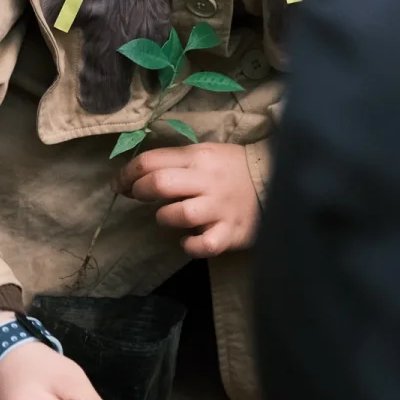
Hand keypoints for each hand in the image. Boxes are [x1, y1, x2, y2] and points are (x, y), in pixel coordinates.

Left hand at [115, 142, 259, 256]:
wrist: (278, 179)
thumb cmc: (231, 168)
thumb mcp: (205, 154)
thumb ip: (175, 162)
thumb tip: (135, 176)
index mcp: (197, 157)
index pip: (150, 161)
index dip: (127, 174)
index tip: (121, 184)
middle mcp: (207, 181)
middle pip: (159, 184)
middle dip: (140, 192)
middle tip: (139, 197)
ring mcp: (219, 208)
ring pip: (178, 214)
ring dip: (164, 218)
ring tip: (169, 217)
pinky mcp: (231, 232)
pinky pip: (204, 244)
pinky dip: (190, 245)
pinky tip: (189, 241)